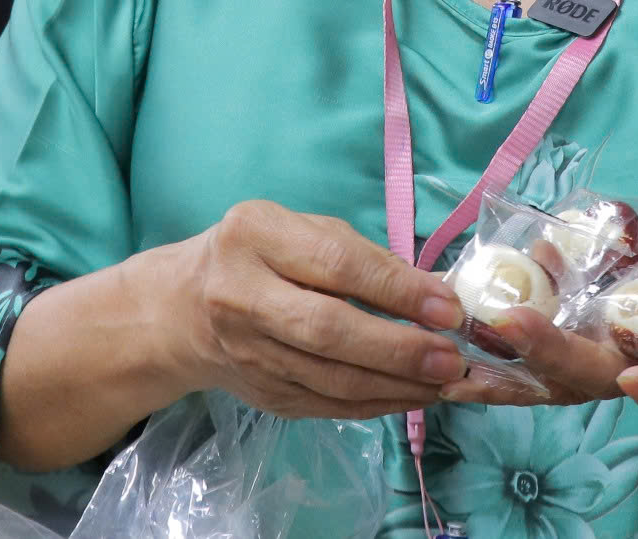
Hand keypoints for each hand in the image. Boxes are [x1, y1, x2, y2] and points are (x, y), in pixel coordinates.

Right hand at [167, 200, 468, 421]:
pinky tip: (415, 397)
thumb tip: (433, 296)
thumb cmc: (260, 255)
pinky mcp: (262, 395)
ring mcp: (249, 354)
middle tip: (453, 359)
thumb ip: (360, 257)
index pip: (335, 265)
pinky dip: (377, 405)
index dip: (396, 289)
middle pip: (328, 330)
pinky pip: (328, 406)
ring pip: (331, 380)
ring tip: (447, 383)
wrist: (185, 308)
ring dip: (397, 386)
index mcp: (255, 237)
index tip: (449, 308)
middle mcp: (242, 297)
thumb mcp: (300, 230)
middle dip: (399, 349)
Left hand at [444, 179, 637, 427]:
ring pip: (563, 372)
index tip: (634, 378)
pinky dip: (510, 331)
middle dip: (554, 356)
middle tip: (510, 324)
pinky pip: (547, 337)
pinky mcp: (589, 323)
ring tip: (459, 348)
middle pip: (605, 380)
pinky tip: (474, 306)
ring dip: (511, 363)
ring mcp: (617, 347)